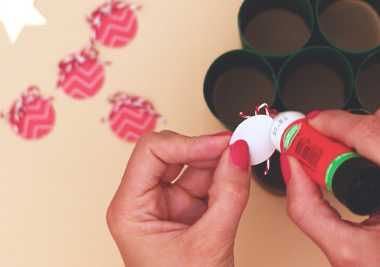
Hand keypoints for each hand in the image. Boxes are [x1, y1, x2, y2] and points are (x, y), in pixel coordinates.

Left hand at [106, 130, 250, 266]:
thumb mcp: (210, 243)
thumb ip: (228, 194)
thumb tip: (239, 153)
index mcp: (130, 209)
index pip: (152, 152)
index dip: (188, 143)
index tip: (222, 144)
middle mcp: (145, 202)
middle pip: (172, 153)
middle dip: (206, 150)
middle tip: (238, 147)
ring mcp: (168, 205)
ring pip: (194, 165)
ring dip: (220, 162)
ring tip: (243, 163)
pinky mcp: (188, 210)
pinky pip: (207, 180)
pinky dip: (225, 176)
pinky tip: (238, 176)